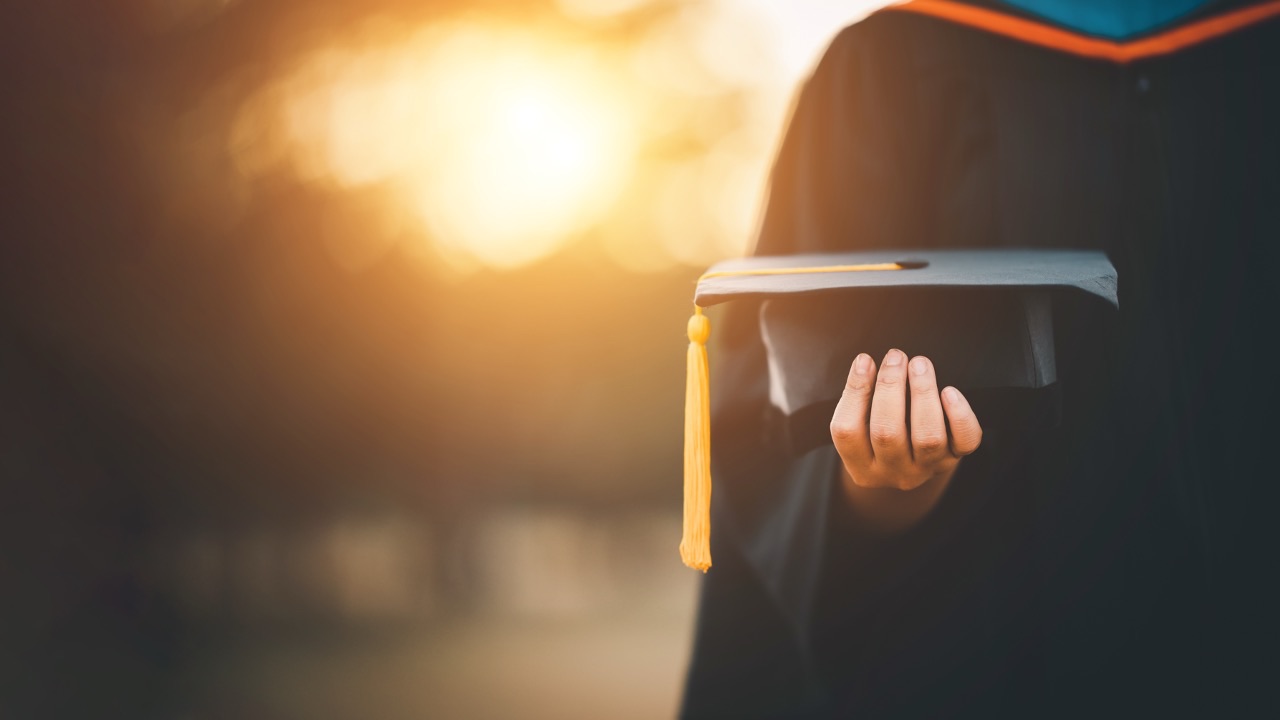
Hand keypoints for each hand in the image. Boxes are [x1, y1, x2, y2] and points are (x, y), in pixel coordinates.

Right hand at [829, 349, 982, 531]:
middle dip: (890, 387)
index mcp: (861, 467)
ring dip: (923, 393)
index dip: (855, 392)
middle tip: (895, 356)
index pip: (847, 432)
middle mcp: (893, 472)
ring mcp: (926, 469)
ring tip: (919, 364)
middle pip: (887, 432)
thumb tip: (863, 363)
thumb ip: (859, 399)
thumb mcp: (862, 426)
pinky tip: (949, 392)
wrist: (916, 467)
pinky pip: (965, 441)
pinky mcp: (954, 459)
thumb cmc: (883, 434)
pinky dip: (959, 415)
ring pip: (928, 437)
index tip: (865, 360)